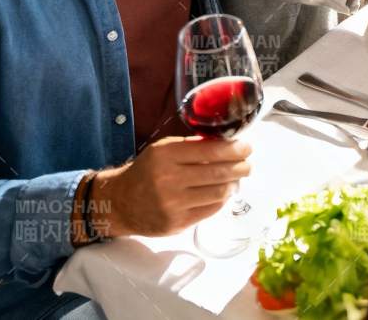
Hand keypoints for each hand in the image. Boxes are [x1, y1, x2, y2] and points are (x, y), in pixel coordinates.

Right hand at [89, 136, 251, 238]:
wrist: (119, 203)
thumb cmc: (147, 171)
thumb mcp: (163, 150)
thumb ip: (192, 146)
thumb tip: (228, 143)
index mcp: (166, 156)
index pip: (210, 150)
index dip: (234, 149)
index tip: (246, 147)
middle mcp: (168, 180)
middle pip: (218, 172)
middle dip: (241, 167)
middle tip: (248, 164)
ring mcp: (173, 204)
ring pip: (218, 193)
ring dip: (234, 184)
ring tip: (238, 178)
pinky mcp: (177, 223)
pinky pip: (210, 210)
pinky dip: (221, 200)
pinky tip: (223, 193)